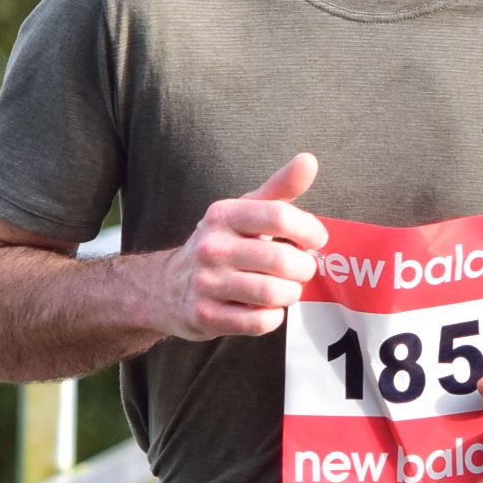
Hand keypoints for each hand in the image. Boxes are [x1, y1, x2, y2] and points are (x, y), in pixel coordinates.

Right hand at [158, 153, 325, 340]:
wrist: (166, 287)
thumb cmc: (220, 245)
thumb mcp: (244, 211)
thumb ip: (279, 189)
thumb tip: (309, 161)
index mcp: (223, 215)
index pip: (279, 215)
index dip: (309, 230)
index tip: (317, 240)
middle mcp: (211, 247)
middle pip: (282, 260)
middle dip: (303, 268)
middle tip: (301, 270)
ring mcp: (206, 283)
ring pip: (274, 293)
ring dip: (290, 293)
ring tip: (285, 289)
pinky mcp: (206, 316)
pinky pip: (259, 322)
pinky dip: (273, 317)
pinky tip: (265, 308)